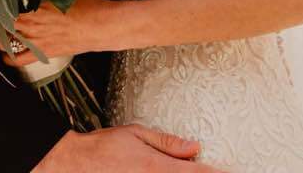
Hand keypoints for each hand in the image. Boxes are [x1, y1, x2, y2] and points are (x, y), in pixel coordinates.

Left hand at [4, 0, 119, 64]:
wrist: (100, 26)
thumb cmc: (87, 4)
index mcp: (35, 4)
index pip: (5, 3)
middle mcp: (31, 23)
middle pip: (1, 21)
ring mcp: (35, 40)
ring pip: (4, 40)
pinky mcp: (42, 52)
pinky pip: (18, 59)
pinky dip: (8, 57)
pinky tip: (4, 53)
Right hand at [33, 125, 223, 172]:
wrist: (72, 164)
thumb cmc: (102, 148)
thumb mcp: (136, 134)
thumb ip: (167, 143)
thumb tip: (194, 147)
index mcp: (157, 167)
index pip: (196, 172)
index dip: (216, 172)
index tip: (230, 171)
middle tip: (220, 171)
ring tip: (201, 171)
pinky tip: (172, 172)